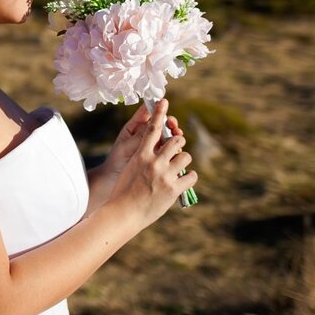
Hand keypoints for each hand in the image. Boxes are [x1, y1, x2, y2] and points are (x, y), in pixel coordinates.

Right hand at [102, 99, 196, 229]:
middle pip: (176, 141)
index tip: (164, 101)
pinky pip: (192, 176)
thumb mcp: (129, 169)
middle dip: (179, 143)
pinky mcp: (174, 189)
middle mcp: (154, 162)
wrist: (123, 214)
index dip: (159, 113)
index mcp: (141, 155)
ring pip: (186, 157)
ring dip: (183, 162)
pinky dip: (189, 178)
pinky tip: (182, 183)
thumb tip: (154, 151)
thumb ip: (142, 158)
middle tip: (177, 150)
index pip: (152, 129)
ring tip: (177, 170)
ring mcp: (165, 175)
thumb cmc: (123, 192)